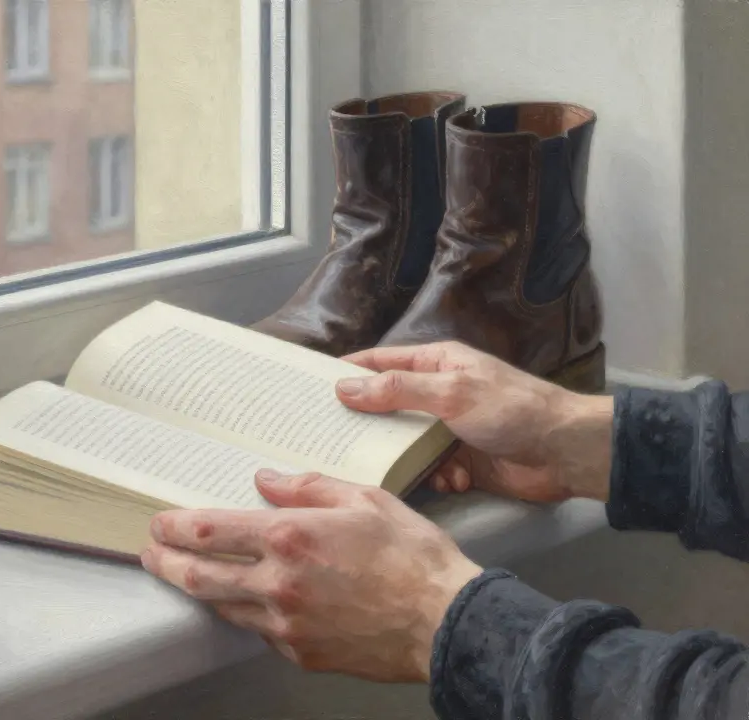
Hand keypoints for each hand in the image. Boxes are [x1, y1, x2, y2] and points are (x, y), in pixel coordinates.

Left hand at [142, 471, 481, 682]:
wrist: (446, 620)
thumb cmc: (412, 556)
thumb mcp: (364, 499)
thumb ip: (308, 487)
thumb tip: (267, 479)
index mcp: (289, 537)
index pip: (210, 531)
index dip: (175, 527)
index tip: (159, 523)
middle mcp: (278, 583)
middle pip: (200, 575)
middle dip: (166, 563)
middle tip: (150, 553)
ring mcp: (286, 624)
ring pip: (223, 606)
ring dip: (199, 589)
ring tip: (187, 576)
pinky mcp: (300, 652)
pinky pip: (259, 631)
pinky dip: (248, 612)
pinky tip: (248, 601)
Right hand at [338, 341, 613, 502]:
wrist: (566, 453)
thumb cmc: (513, 410)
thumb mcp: (451, 393)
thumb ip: (398, 391)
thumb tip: (345, 387)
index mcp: (436, 365)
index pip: (380, 362)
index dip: (346, 372)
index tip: (311, 388)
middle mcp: (437, 394)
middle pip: (385, 407)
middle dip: (364, 424)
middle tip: (329, 439)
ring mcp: (447, 429)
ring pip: (403, 443)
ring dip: (403, 458)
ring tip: (393, 468)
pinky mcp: (458, 461)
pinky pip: (428, 470)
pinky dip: (436, 478)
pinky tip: (452, 480)